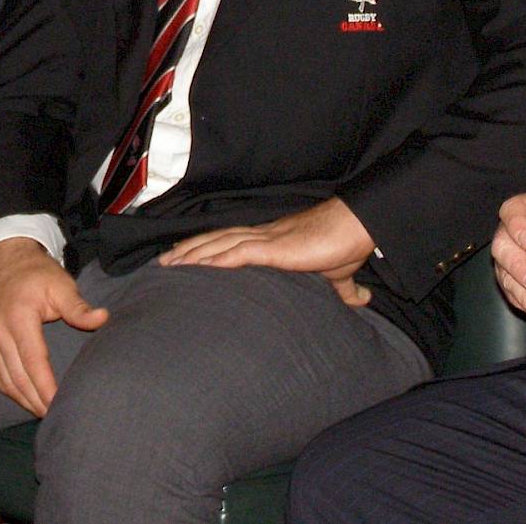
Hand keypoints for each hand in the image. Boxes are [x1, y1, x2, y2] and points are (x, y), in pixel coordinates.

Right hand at [0, 238, 108, 416]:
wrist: (3, 260)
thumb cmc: (36, 273)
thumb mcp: (60, 283)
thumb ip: (78, 306)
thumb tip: (102, 318)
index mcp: (18, 318)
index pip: (33, 362)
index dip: (45, 387)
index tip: (58, 404)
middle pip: (17, 377)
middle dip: (36, 400)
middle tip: (55, 416)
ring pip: (5, 380)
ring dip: (23, 400)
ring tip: (43, 412)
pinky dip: (11, 390)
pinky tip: (26, 398)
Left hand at [158, 197, 375, 306]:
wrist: (358, 227)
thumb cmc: (347, 244)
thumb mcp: (340, 273)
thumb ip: (344, 288)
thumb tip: (361, 299)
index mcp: (273, 240)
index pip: (232, 241)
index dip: (208, 247)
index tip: (187, 256)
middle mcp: (264, 236)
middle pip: (217, 239)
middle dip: (190, 250)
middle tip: (164, 262)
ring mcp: (267, 240)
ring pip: (220, 243)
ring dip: (194, 254)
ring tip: (171, 265)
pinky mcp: (275, 248)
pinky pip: (239, 252)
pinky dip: (216, 258)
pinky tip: (199, 266)